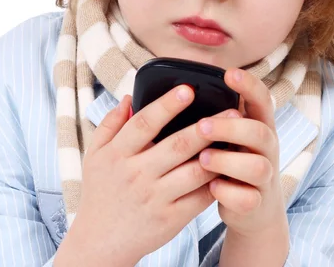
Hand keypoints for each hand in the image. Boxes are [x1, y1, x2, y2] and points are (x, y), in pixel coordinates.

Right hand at [57, 86, 231, 266]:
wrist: (100, 244)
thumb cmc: (100, 192)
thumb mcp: (94, 155)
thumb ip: (111, 124)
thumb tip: (129, 96)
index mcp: (117, 154)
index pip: (144, 123)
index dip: (166, 105)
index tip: (187, 89)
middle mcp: (137, 174)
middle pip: (177, 145)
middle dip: (206, 126)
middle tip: (232, 110)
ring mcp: (155, 198)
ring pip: (194, 172)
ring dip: (219, 153)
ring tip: (238, 136)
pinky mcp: (170, 219)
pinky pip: (199, 197)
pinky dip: (217, 182)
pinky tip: (231, 166)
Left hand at [194, 68, 287, 238]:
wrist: (255, 209)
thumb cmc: (235, 160)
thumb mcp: (234, 134)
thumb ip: (222, 114)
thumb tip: (187, 86)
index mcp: (260, 125)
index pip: (262, 99)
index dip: (248, 85)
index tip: (229, 73)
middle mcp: (267, 148)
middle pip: (259, 131)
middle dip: (229, 127)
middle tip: (201, 126)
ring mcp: (265, 177)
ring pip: (257, 167)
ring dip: (227, 161)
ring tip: (203, 158)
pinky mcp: (256, 203)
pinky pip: (247, 199)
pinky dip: (227, 193)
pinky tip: (211, 187)